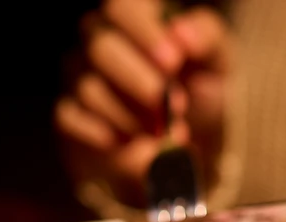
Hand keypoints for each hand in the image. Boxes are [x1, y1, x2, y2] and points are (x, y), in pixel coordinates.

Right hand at [54, 0, 230, 210]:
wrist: (186, 140)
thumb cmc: (199, 88)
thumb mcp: (216, 63)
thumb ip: (207, 40)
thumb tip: (182, 35)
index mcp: (135, 18)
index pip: (122, 6)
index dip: (144, 32)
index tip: (173, 63)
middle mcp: (99, 40)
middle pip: (101, 47)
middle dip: (138, 81)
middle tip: (174, 108)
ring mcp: (79, 77)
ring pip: (90, 90)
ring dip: (130, 117)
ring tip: (163, 135)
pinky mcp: (69, 114)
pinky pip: (73, 119)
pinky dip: (106, 135)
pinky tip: (132, 145)